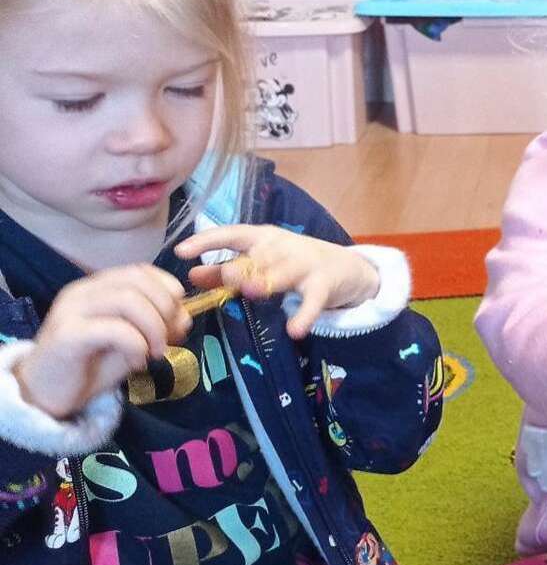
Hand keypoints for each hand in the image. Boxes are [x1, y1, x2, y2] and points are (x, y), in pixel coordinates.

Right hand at [14, 266, 186, 417]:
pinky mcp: (67, 334)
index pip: (141, 271)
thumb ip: (158, 327)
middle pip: (137, 280)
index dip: (168, 290)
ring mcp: (71, 310)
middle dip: (165, 309)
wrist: (46, 396)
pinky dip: (137, 344)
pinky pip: (114, 328)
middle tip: (170, 339)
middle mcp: (82, 292)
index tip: (177, 319)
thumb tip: (185, 316)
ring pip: (128, 299)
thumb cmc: (90, 367)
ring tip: (155, 353)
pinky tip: (137, 362)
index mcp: (98, 288)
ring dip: (154, 327)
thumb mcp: (134, 343)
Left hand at [175, 226, 379, 338]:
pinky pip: (313, 301)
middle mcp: (283, 247)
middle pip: (258, 257)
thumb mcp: (261, 261)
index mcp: (263, 238)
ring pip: (282, 274)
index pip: (232, 234)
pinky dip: (305, 315)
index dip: (207, 241)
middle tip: (226, 277)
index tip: (181, 251)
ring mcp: (305, 264)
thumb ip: (226, 269)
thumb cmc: (294, 263)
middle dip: (241, 267)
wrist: (347, 268)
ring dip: (268, 281)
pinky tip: (295, 330)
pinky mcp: (324, 285)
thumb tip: (191, 274)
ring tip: (252, 291)